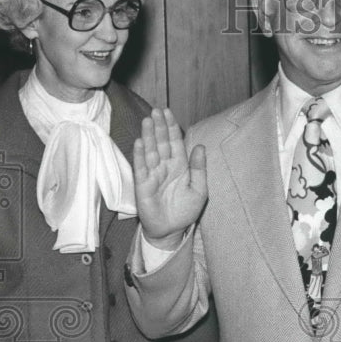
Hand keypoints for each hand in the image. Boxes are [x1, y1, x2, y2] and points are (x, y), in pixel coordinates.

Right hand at [132, 108, 207, 247]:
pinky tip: (140, 142)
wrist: (171, 231)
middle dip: (159, 127)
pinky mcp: (143, 185)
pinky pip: (141, 168)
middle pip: (161, 143)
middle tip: (156, 111)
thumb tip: (200, 146)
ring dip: (149, 136)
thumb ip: (199, 169)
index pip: (175, 142)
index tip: (168, 113)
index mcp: (179, 166)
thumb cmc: (184, 211)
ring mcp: (152, 174)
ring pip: (150, 151)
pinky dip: (140, 155)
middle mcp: (164, 167)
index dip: (171, 127)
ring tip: (147, 121)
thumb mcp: (199, 190)